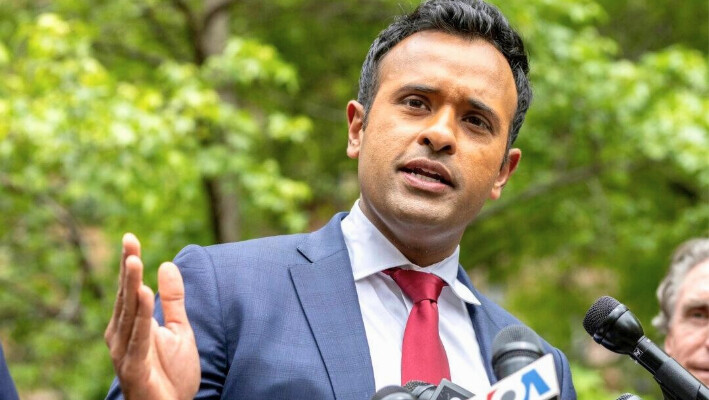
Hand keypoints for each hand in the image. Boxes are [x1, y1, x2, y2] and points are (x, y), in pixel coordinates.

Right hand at [105, 233, 199, 399]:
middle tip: (129, 242)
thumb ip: (173, 299)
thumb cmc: (171, 373)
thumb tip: (167, 263)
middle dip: (128, 268)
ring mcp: (125, 352)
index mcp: (130, 324)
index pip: (129, 288)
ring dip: (131, 288)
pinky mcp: (134, 367)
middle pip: (126, 296)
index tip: (130, 237)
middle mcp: (121, 335)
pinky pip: (138, 338)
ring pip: (128, 314)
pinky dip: (139, 317)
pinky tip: (142, 295)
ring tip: (135, 262)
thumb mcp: (178, 329)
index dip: (129, 262)